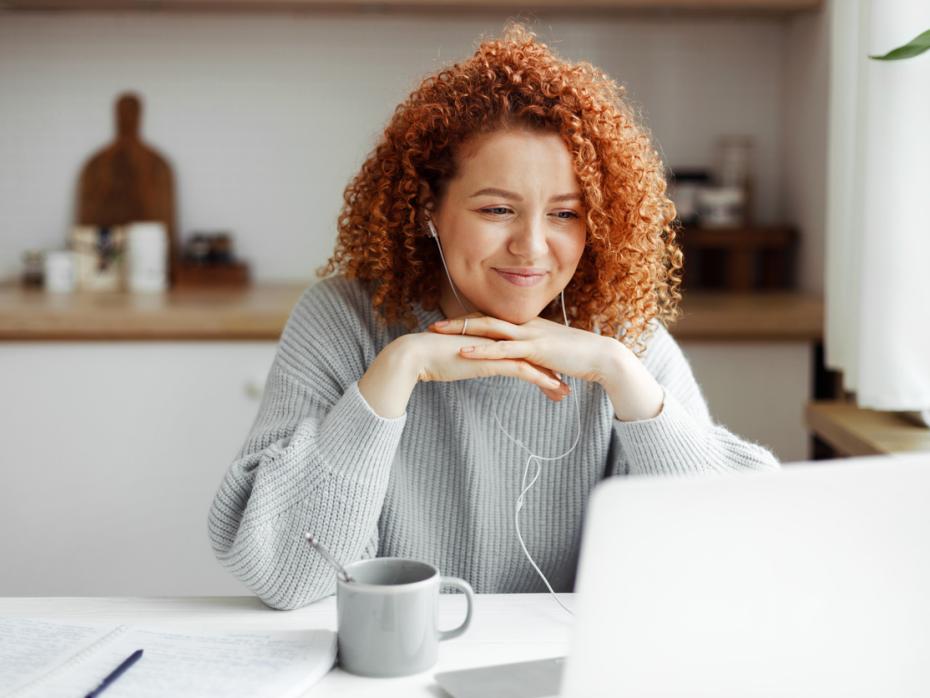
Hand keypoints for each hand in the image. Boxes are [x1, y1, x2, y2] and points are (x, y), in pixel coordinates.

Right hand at [400, 329, 568, 401]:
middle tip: (565, 382)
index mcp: (489, 337)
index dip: (537, 360)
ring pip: (533, 362)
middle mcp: (496, 339)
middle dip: (550, 369)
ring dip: (551, 378)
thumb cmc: (431, 357)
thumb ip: (468, 359)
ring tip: (565, 392)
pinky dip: (542, 380)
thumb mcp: (456, 358)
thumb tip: (471, 365)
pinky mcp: (492, 360)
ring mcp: (496, 348)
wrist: (416, 354)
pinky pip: (524, 370)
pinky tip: (555, 389)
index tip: (550, 372)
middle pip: (532, 353)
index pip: (519, 348)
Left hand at [428, 313, 664, 420]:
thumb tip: (528, 366)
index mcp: (528, 325)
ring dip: (461, 330)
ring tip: (438, 333)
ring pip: (489, 329)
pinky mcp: (535, 349)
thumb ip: (537, 357)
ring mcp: (529, 335)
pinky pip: (503, 349)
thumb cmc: (580, 357)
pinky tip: (463, 352)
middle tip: (432, 326)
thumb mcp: (553, 354)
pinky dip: (481, 350)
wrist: (602, 357)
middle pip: (484, 318)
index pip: (493, 320)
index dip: (469, 322)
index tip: (448, 325)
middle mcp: (525, 325)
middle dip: (457, 322)